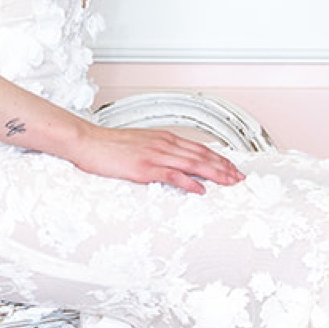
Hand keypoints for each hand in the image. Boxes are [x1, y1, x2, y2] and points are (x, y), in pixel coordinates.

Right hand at [66, 122, 242, 193]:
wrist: (88, 142)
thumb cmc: (110, 145)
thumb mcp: (141, 143)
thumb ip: (159, 151)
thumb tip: (175, 161)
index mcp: (164, 138)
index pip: (199, 148)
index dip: (219, 158)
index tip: (233, 168)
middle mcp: (164, 144)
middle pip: (202, 155)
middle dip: (224, 167)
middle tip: (240, 178)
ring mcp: (155, 155)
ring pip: (193, 163)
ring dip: (214, 173)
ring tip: (229, 182)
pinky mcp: (145, 167)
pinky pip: (172, 175)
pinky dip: (188, 182)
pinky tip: (200, 189)